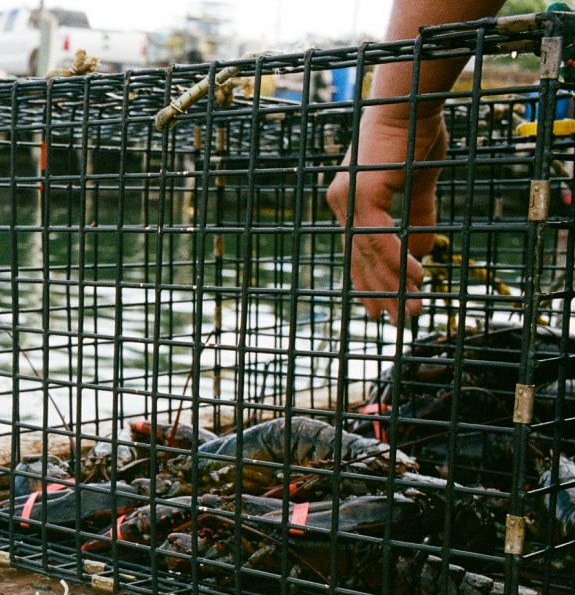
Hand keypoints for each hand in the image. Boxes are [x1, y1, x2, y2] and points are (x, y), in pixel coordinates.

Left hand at [327, 106, 446, 323]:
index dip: (369, 281)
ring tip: (411, 309)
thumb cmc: (415, 135)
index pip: (358, 251)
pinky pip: (380, 238)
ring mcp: (349, 199)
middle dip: (379, 293)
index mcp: (352, 202)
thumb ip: (418, 220)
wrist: (410, 100)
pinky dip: (398, 260)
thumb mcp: (418, 186)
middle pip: (360, 259)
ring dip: (393, 284)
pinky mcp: (362, 195)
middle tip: (396, 321)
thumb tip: (423, 254)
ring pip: (370, 254)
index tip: (378, 308)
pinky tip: (416, 279)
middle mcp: (343, 204)